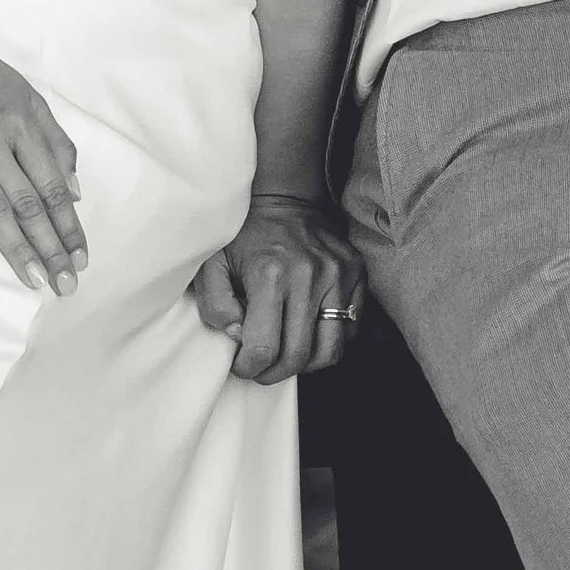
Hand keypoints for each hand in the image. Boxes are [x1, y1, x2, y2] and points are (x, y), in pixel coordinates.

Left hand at [193, 189, 363, 385]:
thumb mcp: (212, 264)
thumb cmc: (245, 235)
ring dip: (305, 363)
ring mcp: (338, 275)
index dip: (248, 368)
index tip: (242, 363)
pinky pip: (349, 329)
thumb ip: (216, 306)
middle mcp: (310, 276)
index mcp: (270, 274)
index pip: (263, 349)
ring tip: (286, 353)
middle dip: (274, 373)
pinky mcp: (356, 273)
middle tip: (261, 367)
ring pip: (330, 351)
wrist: (285, 196)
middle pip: (298, 357)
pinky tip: (308, 329)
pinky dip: (329, 339)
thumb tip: (238, 337)